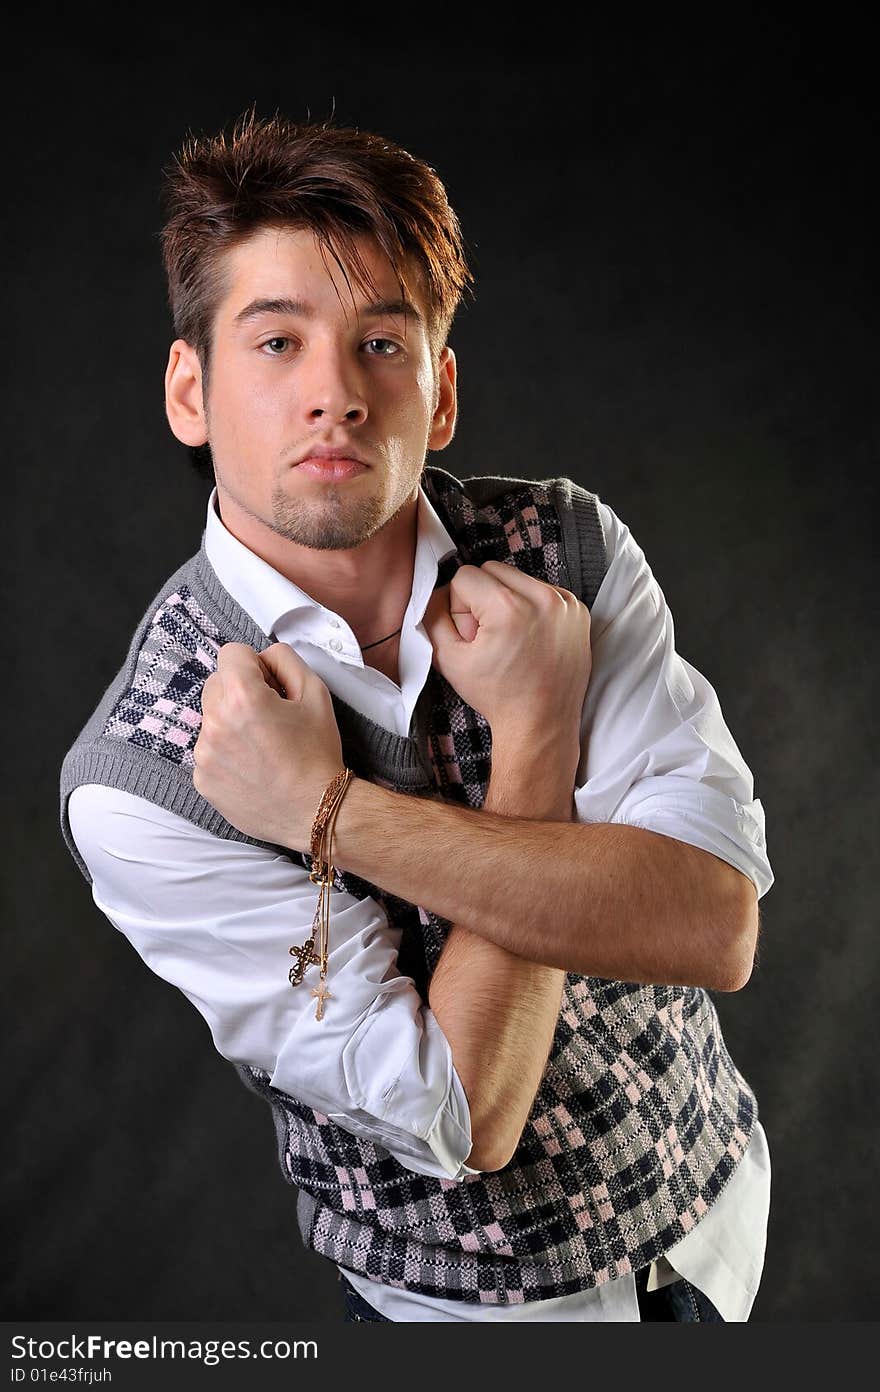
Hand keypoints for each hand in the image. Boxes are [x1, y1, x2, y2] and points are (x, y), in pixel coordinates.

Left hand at [192, 642, 344, 852]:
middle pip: (216, 683)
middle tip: (268, 716)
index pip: (231, 653)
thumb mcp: (316, 694)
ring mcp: (204, 753)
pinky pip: (208, 749)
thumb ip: (285, 660)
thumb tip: (263, 657)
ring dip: (230, 722)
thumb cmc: (317, 754)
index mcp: (243, 696)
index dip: (254, 664)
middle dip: (239, 691)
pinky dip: (226, 752)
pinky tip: (252, 767)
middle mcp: (216, 722)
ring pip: (211, 717)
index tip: (269, 685)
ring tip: (262, 746)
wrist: (315, 811)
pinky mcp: (202, 778)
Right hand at [421, 560, 591, 749]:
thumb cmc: (497, 696)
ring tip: (511, 638)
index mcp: (508, 608)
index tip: (472, 634)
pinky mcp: (578, 610)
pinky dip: (531, 606)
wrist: (541, 722)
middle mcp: (542, 599)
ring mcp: (565, 603)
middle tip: (489, 635)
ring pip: (518, 577)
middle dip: (482, 597)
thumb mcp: (448, 658)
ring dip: (507, 599)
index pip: (465, 576)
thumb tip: (434, 591)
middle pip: (492, 569)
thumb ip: (432, 616)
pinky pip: (543, 589)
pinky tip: (530, 637)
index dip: (459, 606)